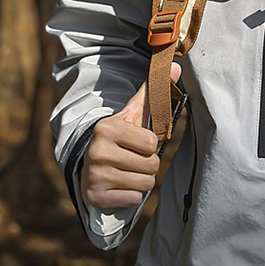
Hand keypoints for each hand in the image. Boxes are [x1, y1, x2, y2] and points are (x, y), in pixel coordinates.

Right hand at [82, 62, 180, 209]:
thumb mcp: (133, 114)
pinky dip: (130, 195)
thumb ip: (152, 92)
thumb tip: (176, 66)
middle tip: (132, 159)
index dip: (149, 145)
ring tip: (126, 171)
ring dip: (141, 180)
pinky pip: (132, 199)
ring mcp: (94, 175)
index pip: (151, 142)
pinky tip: (118, 185)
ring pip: (144, 184)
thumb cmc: (119, 136)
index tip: (136, 143)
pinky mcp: (95, 196)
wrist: (88, 161)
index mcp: (108, 127)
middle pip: (150, 165)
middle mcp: (98, 150)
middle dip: (147, 164)